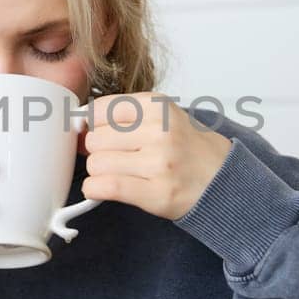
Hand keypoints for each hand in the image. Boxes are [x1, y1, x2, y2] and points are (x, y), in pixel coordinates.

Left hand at [82, 93, 232, 220]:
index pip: (99, 110)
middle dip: (98, 152)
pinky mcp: (156, 192)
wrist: (222, 179)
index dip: (93, 126)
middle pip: (94, 139)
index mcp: (157, 105)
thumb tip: (76, 125)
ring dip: (100, 173)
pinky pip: (105, 187)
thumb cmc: (186, 148)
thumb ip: (122, 115)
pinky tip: (104, 189)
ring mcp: (159, 162)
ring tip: (121, 174)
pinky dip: (95, 190)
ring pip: (96, 164)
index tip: (100, 135)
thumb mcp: (161, 116)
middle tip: (117, 158)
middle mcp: (159, 130)